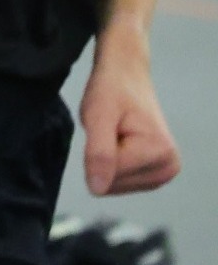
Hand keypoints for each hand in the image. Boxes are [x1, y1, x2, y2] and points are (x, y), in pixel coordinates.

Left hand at [79, 31, 179, 195]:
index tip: (106, 127)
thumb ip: (98, 154)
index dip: (96, 152)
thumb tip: (97, 190)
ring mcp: (165, 172)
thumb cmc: (110, 91)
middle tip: (110, 130)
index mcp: (160, 154)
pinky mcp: (156, 174)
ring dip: (106, 159)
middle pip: (113, 185)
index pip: (109, 177)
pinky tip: (119, 142)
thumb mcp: (97, 117)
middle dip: (102, 157)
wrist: (125, 75)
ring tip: (115, 134)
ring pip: (114, 185)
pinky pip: (119, 182)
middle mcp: (169, 167)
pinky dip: (112, 163)